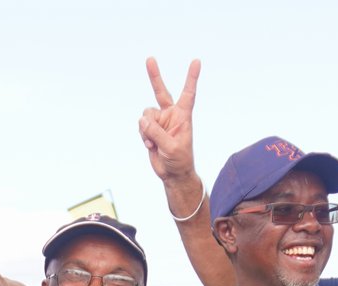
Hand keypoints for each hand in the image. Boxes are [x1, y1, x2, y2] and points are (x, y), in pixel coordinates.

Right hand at [139, 57, 200, 184]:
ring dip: (146, 129)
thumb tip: (142, 120)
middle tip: (150, 59)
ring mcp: (159, 121)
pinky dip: (143, 136)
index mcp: (183, 116)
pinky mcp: (150, 129)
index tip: (196, 61)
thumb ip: (156, 133)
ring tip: (154, 143)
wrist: (172, 173)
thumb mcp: (171, 148)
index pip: (188, 93)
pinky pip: (141, 126)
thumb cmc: (179, 160)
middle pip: (161, 92)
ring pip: (146, 114)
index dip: (191, 78)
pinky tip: (150, 146)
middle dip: (154, 76)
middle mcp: (171, 115)